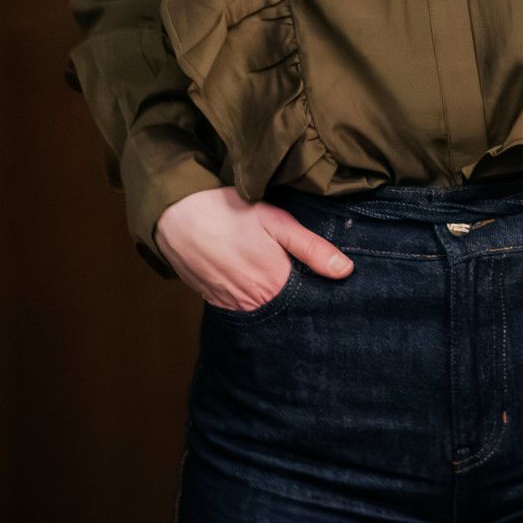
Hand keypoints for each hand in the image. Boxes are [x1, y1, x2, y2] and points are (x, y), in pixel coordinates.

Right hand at [154, 186, 353, 310]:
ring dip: (270, 302)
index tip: (325, 288)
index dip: (317, 295)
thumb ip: (311, 248)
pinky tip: (250, 282)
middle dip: (295, 302)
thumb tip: (346, 271)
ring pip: (260, 311)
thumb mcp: (276, 221)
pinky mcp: (212, 301)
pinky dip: (247, 300)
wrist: (176, 215)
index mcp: (275, 284)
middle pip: (284, 311)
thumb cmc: (228, 211)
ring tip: (273, 282)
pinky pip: (238, 309)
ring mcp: (230, 305)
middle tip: (299, 284)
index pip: (306, 303)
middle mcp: (253, 303)